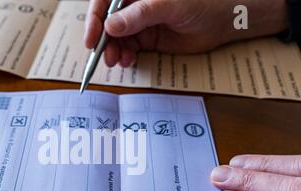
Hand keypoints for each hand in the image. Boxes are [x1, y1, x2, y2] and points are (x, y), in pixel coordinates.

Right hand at [85, 0, 287, 66]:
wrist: (222, 20)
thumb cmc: (201, 2)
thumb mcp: (169, 4)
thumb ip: (140, 14)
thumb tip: (112, 26)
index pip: (105, 2)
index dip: (95, 19)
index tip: (92, 39)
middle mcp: (133, 5)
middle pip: (107, 22)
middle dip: (104, 41)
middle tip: (107, 56)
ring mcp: (139, 22)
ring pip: (116, 38)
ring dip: (114, 51)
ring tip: (119, 61)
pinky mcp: (146, 38)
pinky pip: (128, 48)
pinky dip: (125, 56)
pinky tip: (128, 61)